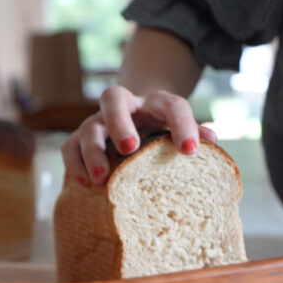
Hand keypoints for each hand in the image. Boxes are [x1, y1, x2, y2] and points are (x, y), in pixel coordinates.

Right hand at [61, 86, 217, 185]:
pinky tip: (84, 183)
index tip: (190, 151)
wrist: (132, 119)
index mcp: (155, 103)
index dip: (182, 125)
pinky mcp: (79, 139)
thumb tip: (211, 142)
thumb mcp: (180, 130)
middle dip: (120, 123)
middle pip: (114, 100)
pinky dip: (75, 164)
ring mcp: (97, 122)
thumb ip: (194, 134)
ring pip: (89, 128)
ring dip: (93, 152)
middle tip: (129, 148)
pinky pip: (70, 148)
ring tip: (101, 178)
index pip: (172, 106)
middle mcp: (123, 106)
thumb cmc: (162, 132)